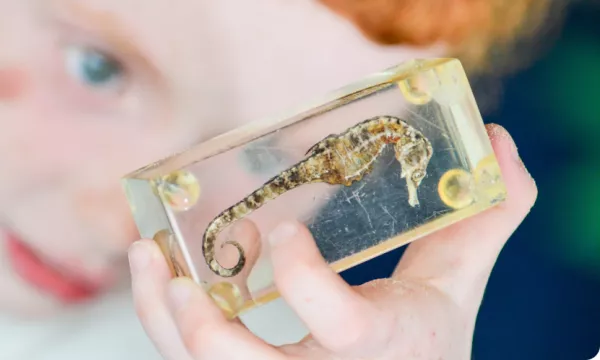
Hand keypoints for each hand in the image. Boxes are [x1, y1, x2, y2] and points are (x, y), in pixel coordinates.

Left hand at [128, 124, 536, 359]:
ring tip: (148, 257)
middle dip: (201, 326)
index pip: (339, 326)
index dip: (304, 280)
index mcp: (380, 345)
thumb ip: (484, 220)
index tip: (283, 231)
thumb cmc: (426, 340)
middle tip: (178, 267)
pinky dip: (168, 325)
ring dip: (163, 319)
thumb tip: (501, 143)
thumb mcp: (458, 285)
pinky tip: (164, 279)